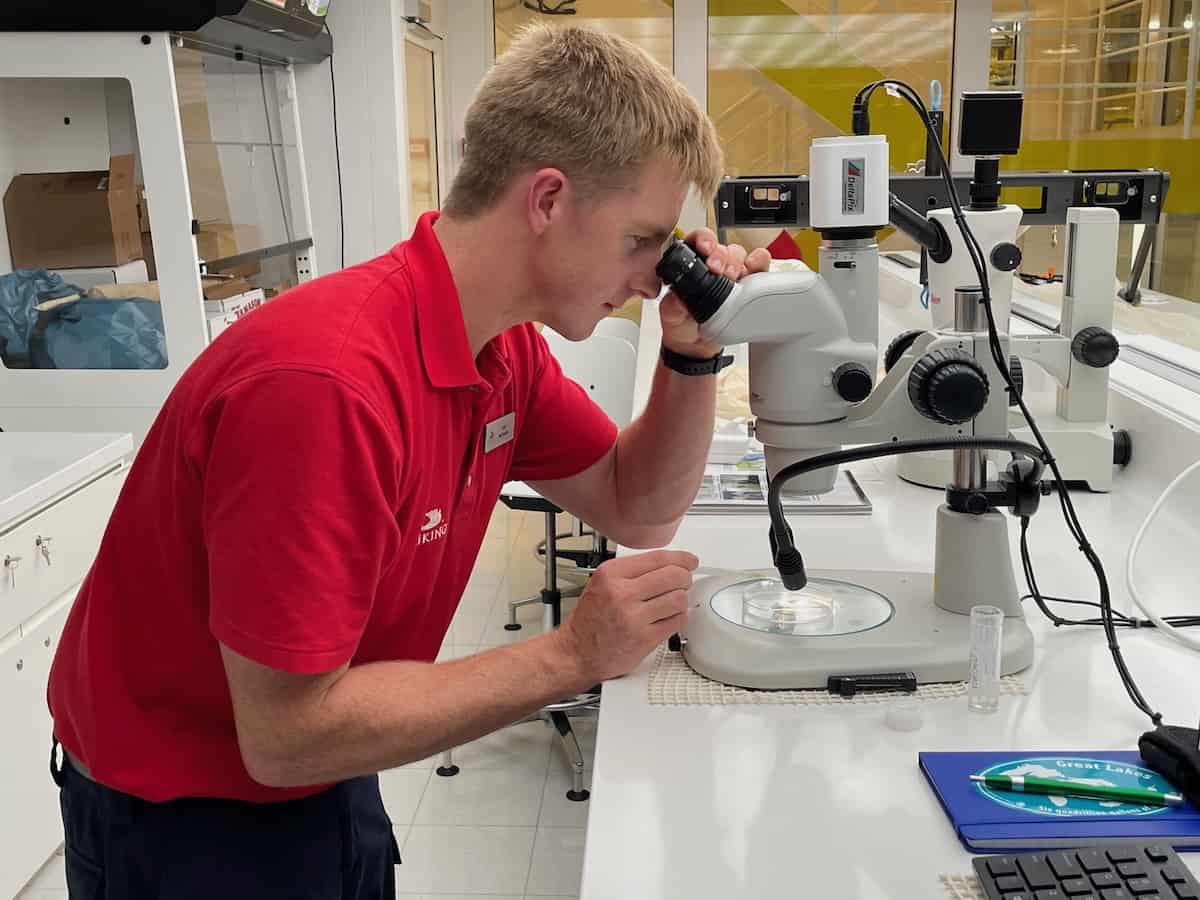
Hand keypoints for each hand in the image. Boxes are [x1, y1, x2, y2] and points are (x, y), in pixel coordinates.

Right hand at [555, 549, 698, 683]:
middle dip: (685, 577)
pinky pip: (677, 621)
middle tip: (684, 581)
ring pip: (679, 598)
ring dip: (682, 599)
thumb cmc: (589, 620)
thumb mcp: (601, 583)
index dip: (680, 558)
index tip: (689, 561)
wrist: (577, 653)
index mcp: (611, 575)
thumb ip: (632, 571)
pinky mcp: (645, 639)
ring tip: (673, 601)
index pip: (658, 558)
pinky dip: (678, 617)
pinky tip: (669, 617)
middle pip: (673, 576)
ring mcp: (634, 617)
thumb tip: (668, 563)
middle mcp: (622, 594)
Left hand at [660, 228, 771, 358]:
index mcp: (690, 266)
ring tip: (734, 276)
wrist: (696, 347)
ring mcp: (731, 275)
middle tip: (719, 270)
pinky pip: (759, 267)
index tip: (705, 248)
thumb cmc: (682, 326)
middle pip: (722, 247)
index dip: (703, 239)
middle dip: (722, 255)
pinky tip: (754, 271)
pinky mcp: (748, 286)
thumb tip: (676, 299)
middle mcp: (712, 266)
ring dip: (739, 261)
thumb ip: (672, 308)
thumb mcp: (671, 318)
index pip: (697, 241)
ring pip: (740, 254)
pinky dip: (759, 264)